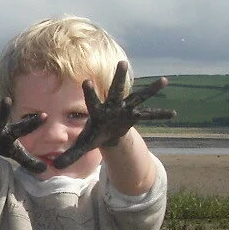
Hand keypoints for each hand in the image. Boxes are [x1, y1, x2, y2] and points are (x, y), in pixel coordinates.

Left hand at [50, 62, 174, 170]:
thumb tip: (55, 166)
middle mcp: (112, 106)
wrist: (105, 133)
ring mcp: (126, 109)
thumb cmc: (93, 135)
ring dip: (151, 90)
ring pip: (138, 97)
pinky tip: (173, 113)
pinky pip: (150, 114)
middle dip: (119, 78)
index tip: (85, 81)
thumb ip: (70, 154)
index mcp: (98, 112)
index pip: (91, 101)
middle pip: (116, 90)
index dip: (89, 92)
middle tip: (123, 63)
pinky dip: (160, 114)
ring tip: (165, 80)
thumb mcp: (83, 145)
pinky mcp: (135, 115)